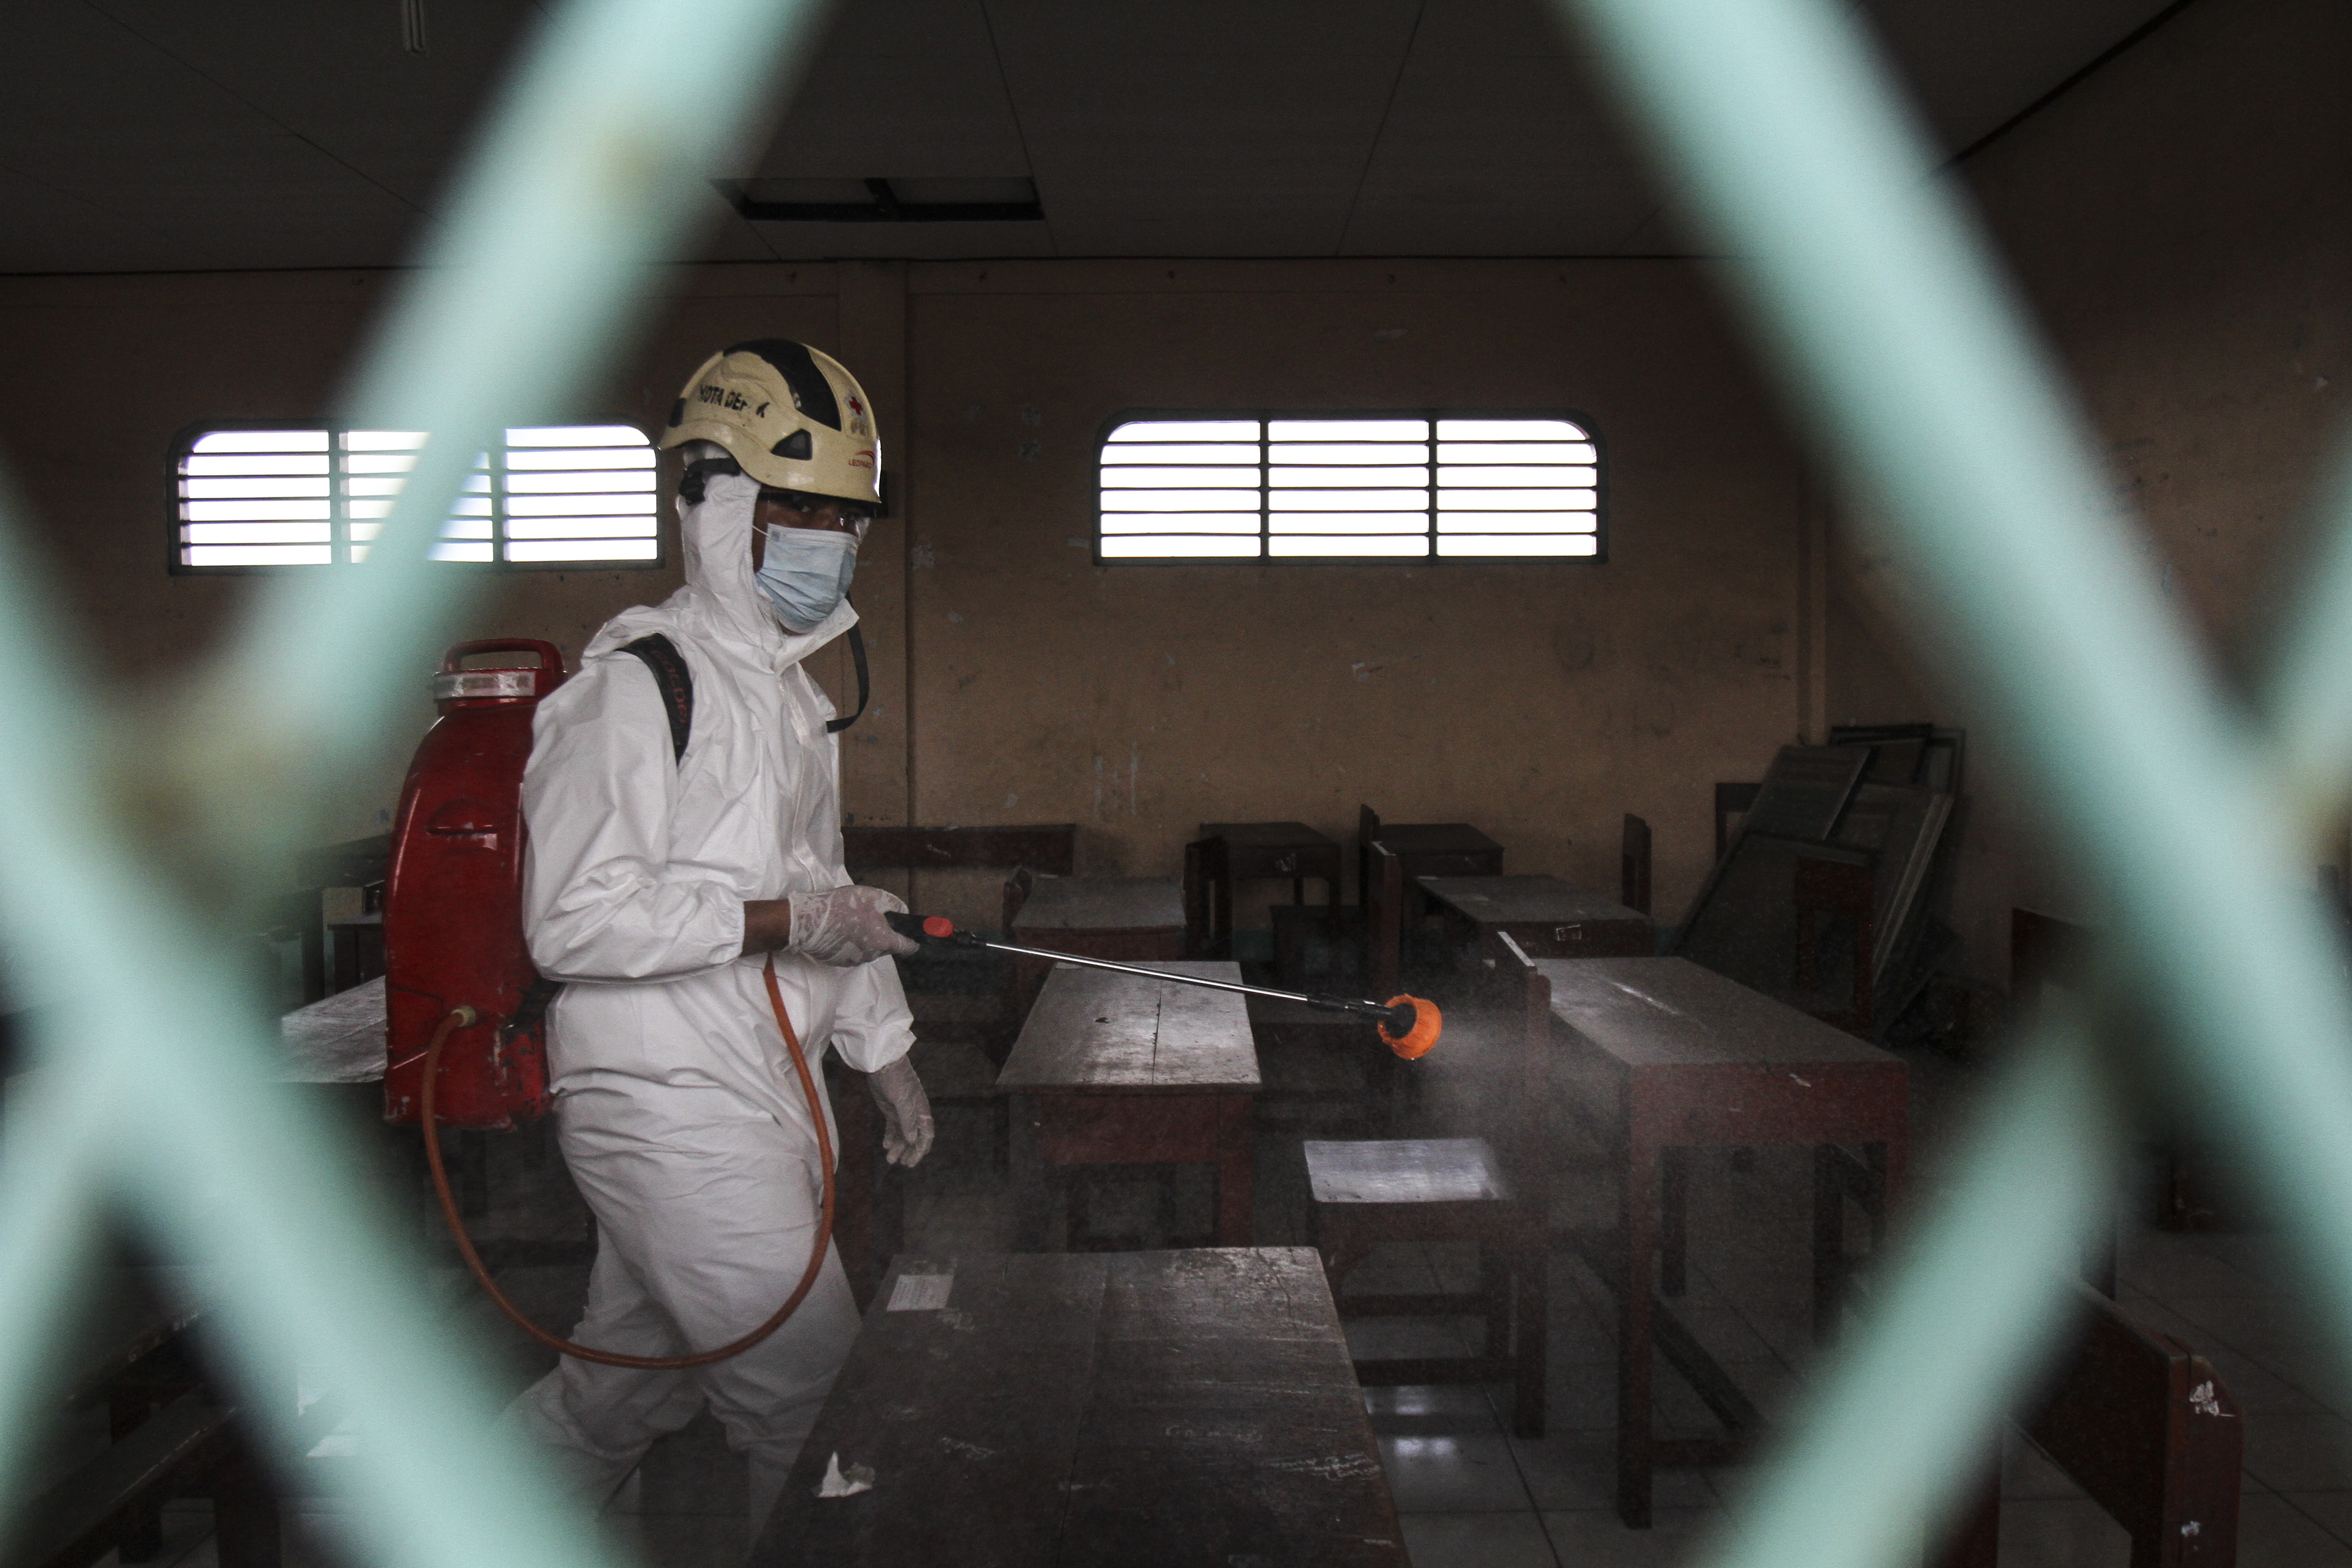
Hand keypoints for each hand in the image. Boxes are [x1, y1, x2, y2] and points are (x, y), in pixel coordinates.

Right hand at [780, 885, 919, 966]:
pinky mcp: (839, 961)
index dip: (913, 941)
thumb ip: (894, 904)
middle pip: (885, 947)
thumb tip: (903, 911)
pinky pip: (851, 952)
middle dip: (883, 934)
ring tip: (851, 921)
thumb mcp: (875, 897)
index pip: (907, 947)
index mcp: (884, 942)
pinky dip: (850, 943)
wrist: (811, 921)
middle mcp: (872, 955)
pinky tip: (840, 929)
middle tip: (870, 917)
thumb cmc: (844, 908)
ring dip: (865, 938)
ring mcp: (854, 960)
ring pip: (868, 949)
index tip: (914, 937)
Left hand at [866, 1057, 933, 1166]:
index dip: (920, 1149)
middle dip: (909, 1151)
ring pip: (902, 1134)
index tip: (912, 1162)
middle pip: (915, 1137)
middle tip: (902, 1164)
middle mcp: (913, 1113)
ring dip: (898, 1147)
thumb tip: (913, 1140)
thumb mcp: (902, 1100)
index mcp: (921, 1110)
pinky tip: (886, 1146)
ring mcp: (901, 1112)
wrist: (883, 1064)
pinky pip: (892, 1127)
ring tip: (890, 1159)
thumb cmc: (896, 1079)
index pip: (925, 1134)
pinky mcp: (890, 1109)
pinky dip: (890, 1137)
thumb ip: (907, 1120)